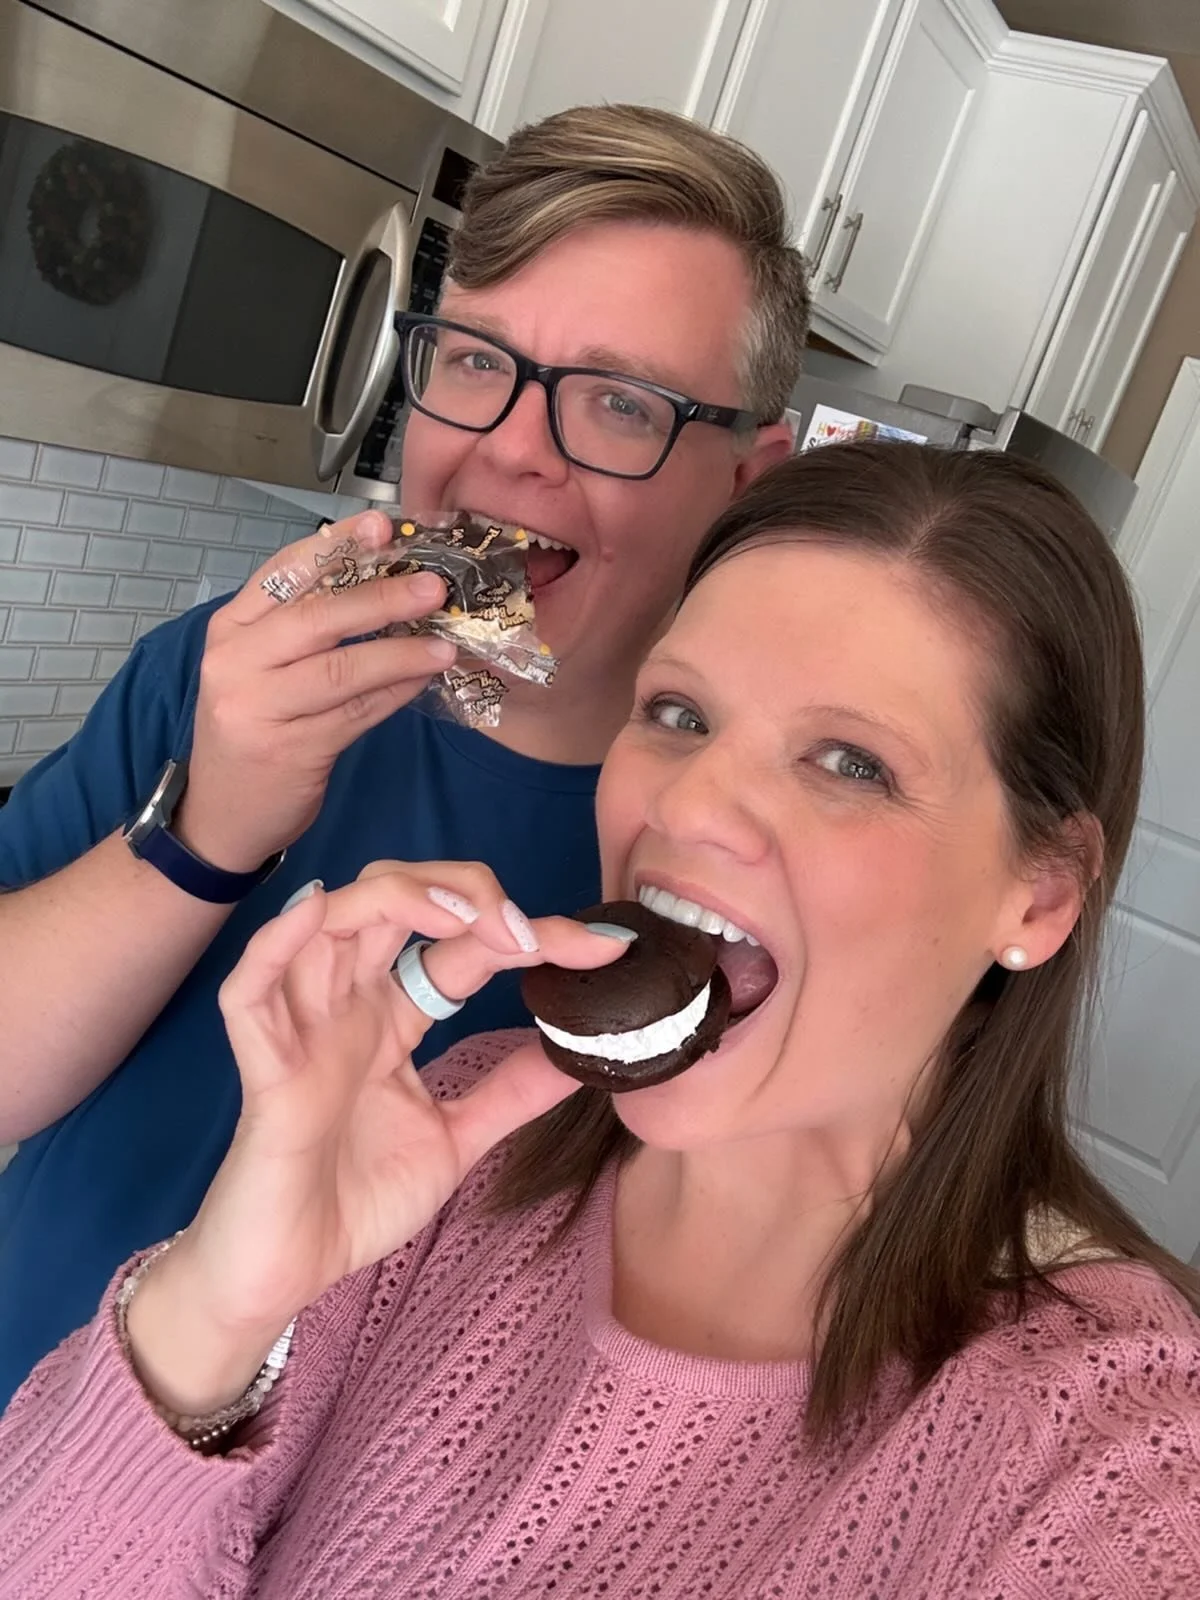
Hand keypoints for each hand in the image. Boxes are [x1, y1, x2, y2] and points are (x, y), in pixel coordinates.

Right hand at [153, 865, 626, 1351]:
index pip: (464, 946)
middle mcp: (350, 1003)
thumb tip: (582, 1057)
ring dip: (397, 897)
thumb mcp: (456, 1139)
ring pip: (333, 919)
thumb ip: (510, 1094)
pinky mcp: (264, 1065)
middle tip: (526, 932)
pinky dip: (279, 941)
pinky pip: (251, 987)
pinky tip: (320, 912)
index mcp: (393, 1015)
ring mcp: (304, 1026)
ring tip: (461, 916)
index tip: (605, 948)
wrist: (288, 1273)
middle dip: (465, 893)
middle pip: (397, 900)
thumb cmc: (355, 1199)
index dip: (531, 934)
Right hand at [175, 511, 456, 871]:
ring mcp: (260, 709)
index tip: (380, 524)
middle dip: (380, 598)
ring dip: (400, 652)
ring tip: (444, 643)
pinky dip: (395, 693)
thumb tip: (383, 582)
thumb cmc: (250, 729)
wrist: (220, 815)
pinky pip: (357, 713)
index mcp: (230, 630)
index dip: (334, 545)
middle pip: (316, 619)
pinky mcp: (292, 751)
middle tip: (432, 587)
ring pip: (342, 670)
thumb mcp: (257, 669)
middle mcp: (236, 664)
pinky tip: (423, 678)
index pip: (283, 574)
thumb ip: (303, 628)